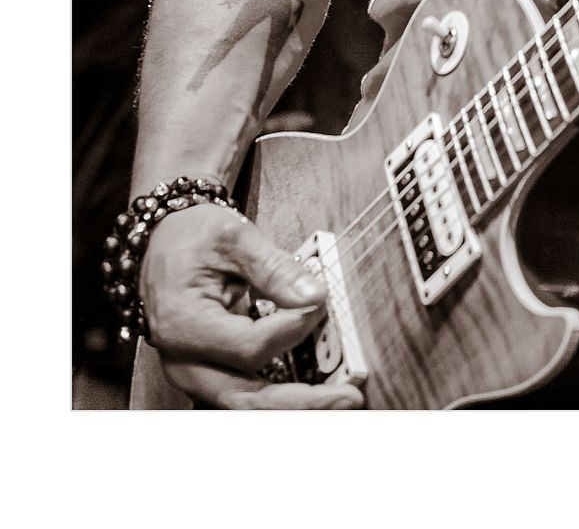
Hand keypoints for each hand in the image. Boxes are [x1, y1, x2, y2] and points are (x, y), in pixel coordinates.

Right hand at [140, 202, 363, 408]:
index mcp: (183, 326)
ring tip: (342, 399)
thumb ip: (273, 268)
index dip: (291, 330)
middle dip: (301, 402)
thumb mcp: (232, 236)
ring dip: (296, 406)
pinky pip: (248, 393)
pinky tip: (318, 392)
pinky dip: (283, 396)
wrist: (163, 243)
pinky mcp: (210, 373)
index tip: (321, 304)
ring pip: (247, 404)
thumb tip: (315, 296)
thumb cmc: (192, 237)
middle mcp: (185, 362)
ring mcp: (195, 373)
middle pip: (246, 398)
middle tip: (350, 396)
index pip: (248, 347)